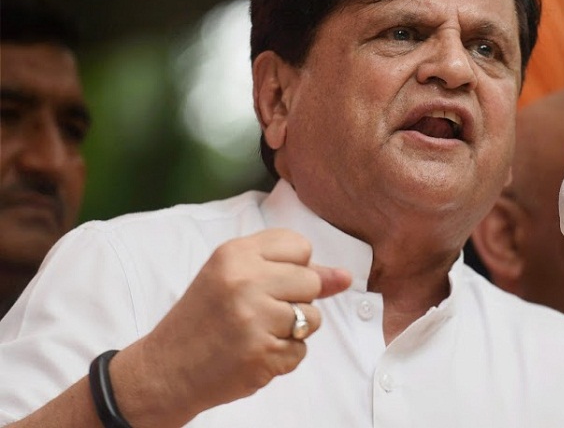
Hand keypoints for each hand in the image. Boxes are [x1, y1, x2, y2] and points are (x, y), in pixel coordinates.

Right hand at [118, 228, 351, 423]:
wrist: (166, 369)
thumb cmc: (205, 318)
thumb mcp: (235, 277)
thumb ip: (290, 270)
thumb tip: (344, 277)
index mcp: (235, 254)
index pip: (300, 246)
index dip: (293, 267)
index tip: (269, 281)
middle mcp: (244, 281)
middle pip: (312, 281)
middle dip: (295, 299)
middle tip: (260, 311)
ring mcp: (253, 319)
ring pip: (312, 318)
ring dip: (292, 330)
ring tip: (256, 332)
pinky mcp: (261, 354)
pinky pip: (300, 351)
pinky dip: (283, 356)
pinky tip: (253, 352)